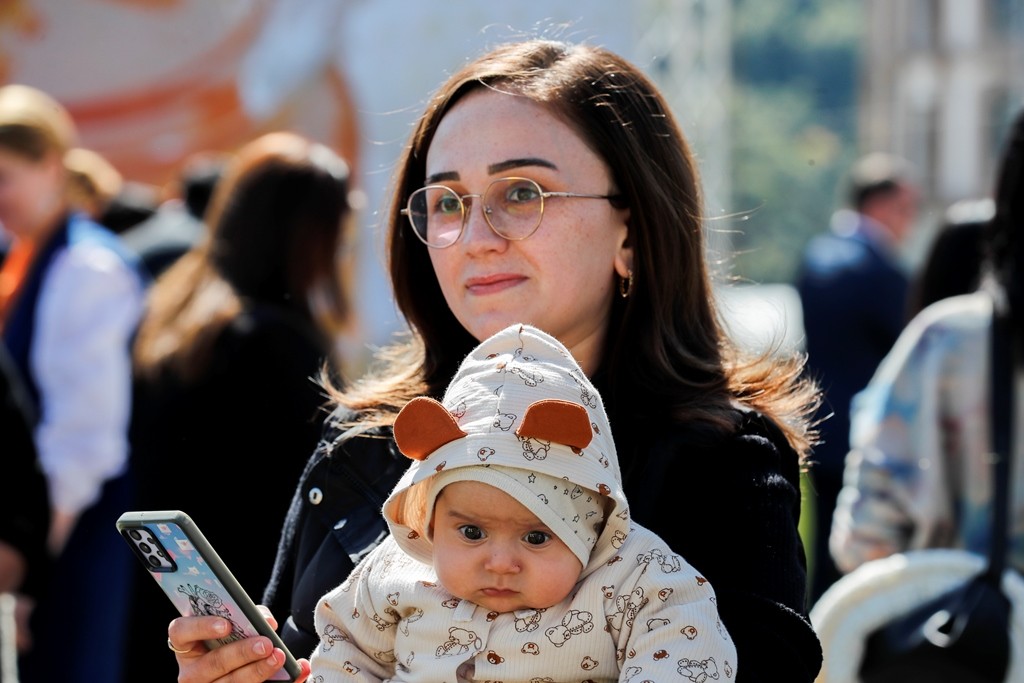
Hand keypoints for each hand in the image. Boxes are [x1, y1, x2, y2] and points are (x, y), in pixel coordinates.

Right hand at [168, 608, 310, 682]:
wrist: (235, 670)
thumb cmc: (231, 643)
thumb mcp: (233, 629)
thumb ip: (247, 618)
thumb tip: (267, 621)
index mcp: (188, 646)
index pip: (179, 632)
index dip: (200, 627)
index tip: (225, 624)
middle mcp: (192, 672)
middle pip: (213, 663)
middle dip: (242, 653)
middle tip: (266, 643)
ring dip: (258, 671)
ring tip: (279, 657)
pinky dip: (280, 682)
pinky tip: (297, 671)